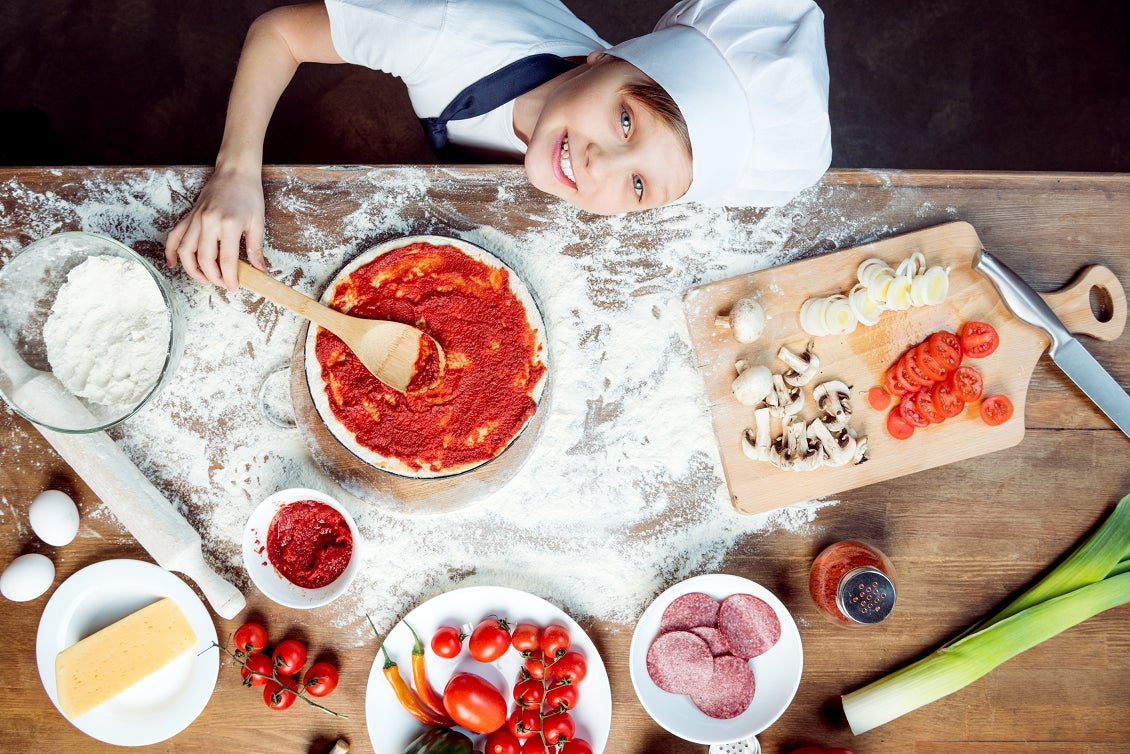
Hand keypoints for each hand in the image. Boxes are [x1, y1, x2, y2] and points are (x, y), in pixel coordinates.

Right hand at [165, 165, 266, 291]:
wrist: (235, 172)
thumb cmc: (249, 195)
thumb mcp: (258, 222)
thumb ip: (256, 248)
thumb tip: (261, 271)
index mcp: (229, 224)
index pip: (226, 260)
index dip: (229, 278)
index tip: (233, 288)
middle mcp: (209, 222)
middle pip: (204, 259)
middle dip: (213, 277)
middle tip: (223, 284)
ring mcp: (196, 219)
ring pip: (186, 251)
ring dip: (192, 269)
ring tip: (204, 279)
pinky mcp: (189, 216)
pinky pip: (175, 236)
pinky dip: (171, 251)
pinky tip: (173, 264)